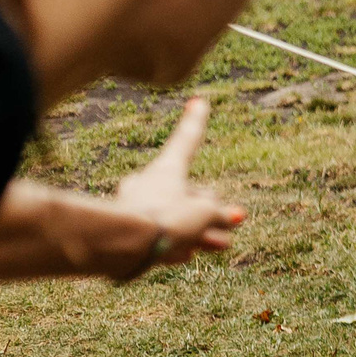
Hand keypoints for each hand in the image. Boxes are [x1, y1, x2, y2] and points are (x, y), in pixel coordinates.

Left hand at [110, 99, 244, 279]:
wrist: (123, 248)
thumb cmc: (165, 221)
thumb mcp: (205, 214)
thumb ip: (220, 214)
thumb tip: (232, 217)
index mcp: (166, 169)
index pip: (187, 141)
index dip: (196, 121)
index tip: (199, 101)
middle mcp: (148, 183)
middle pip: (187, 192)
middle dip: (208, 211)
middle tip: (226, 226)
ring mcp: (135, 206)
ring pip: (175, 216)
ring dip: (199, 230)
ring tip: (219, 245)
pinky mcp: (127, 233)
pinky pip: (160, 234)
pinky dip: (177, 242)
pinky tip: (182, 255)